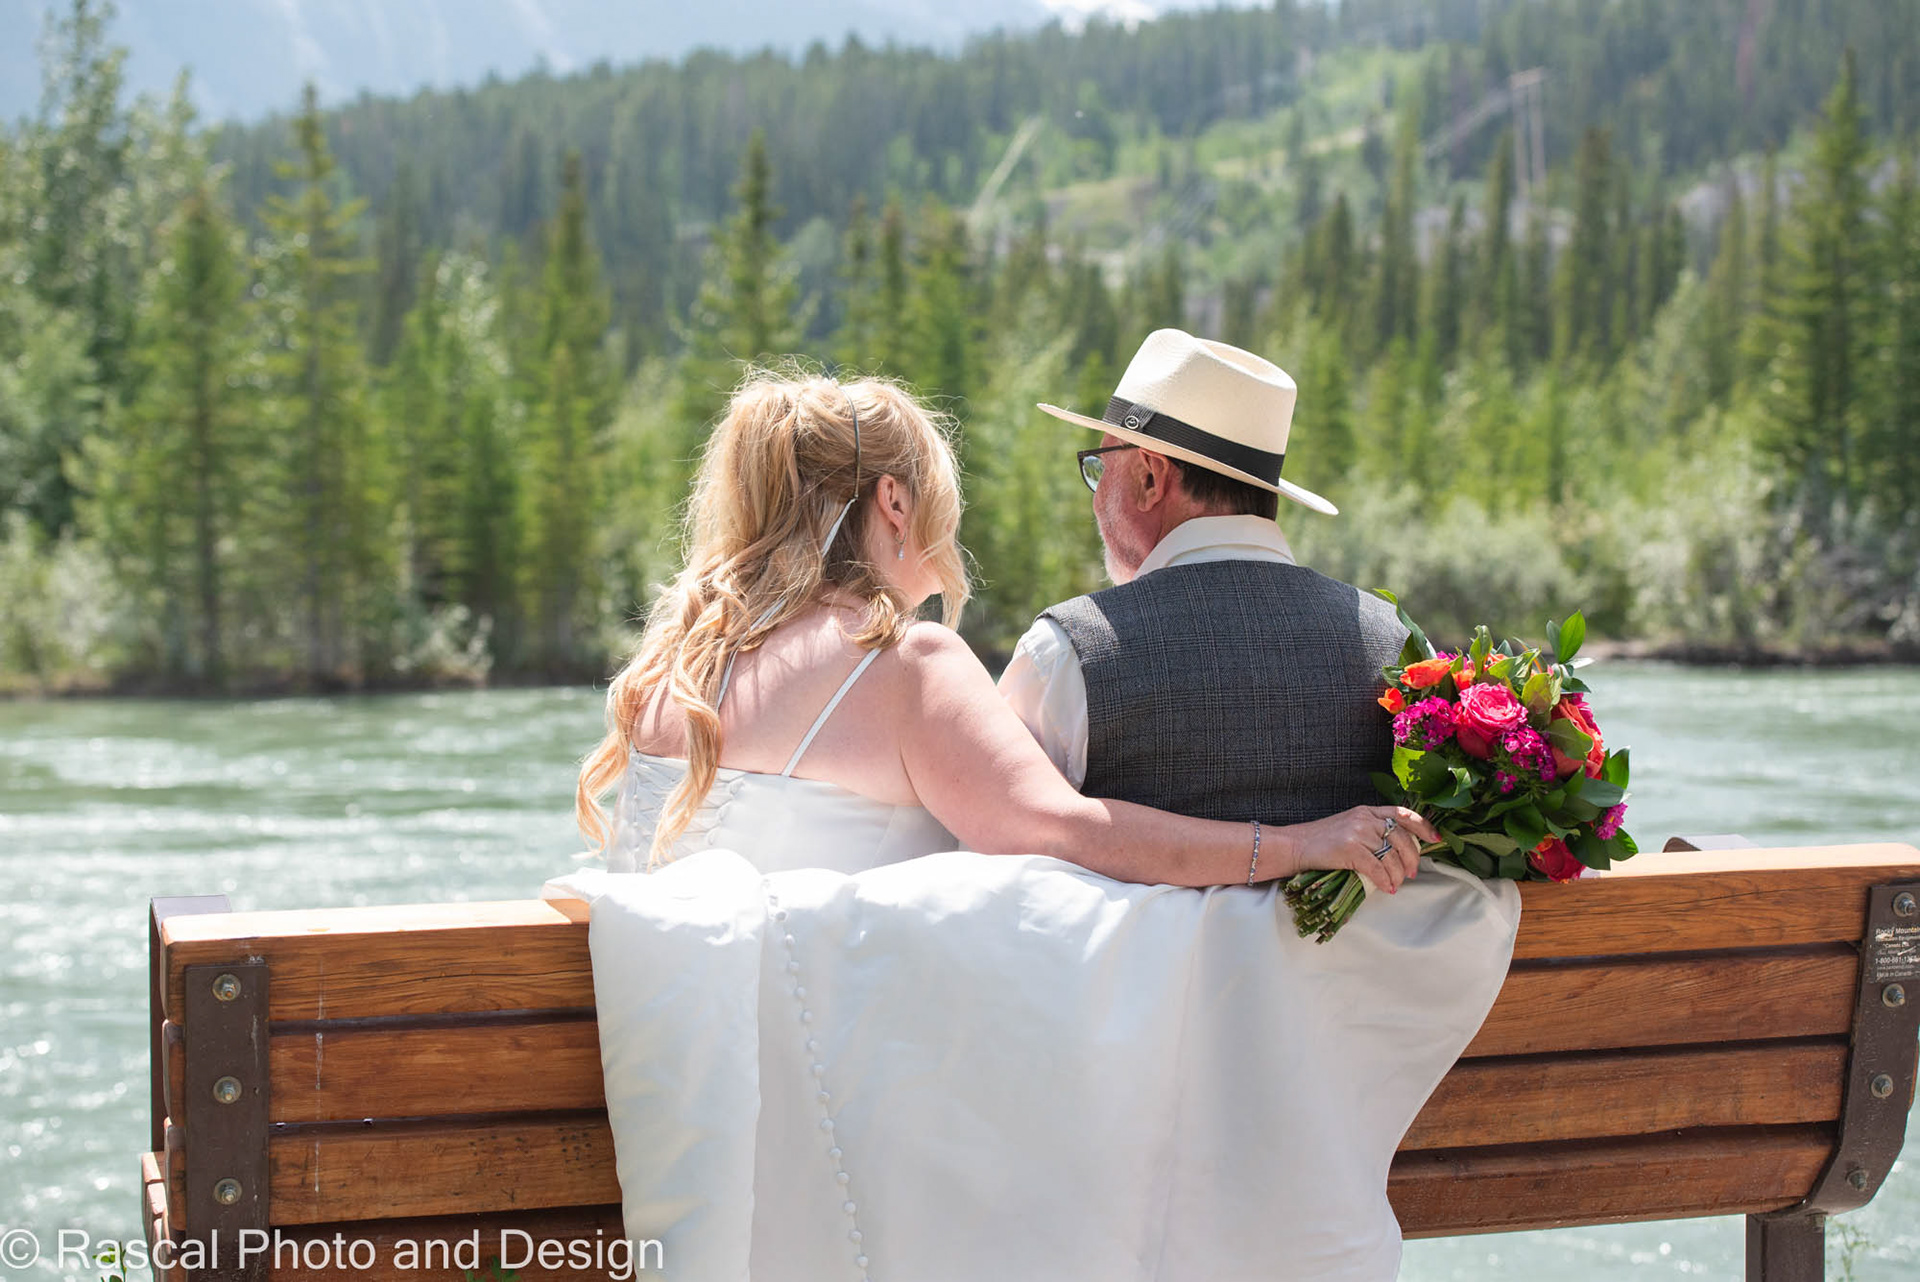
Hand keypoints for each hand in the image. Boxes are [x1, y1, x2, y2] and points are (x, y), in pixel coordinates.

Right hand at [1276, 805, 1434, 893]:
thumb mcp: (1350, 826)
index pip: (1403, 814)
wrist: (1296, 845)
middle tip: (1411, 873)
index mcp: (1367, 811)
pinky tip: (1387, 889)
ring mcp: (1357, 833)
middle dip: (1412, 858)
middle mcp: (1365, 818)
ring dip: (1397, 874)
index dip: (1423, 826)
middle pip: (1401, 838)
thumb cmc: (1322, 841)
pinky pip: (1376, 868)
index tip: (1435, 839)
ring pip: (1391, 856)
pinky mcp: (1349, 849)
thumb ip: (1372, 831)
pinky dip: (1385, 881)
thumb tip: (1399, 851)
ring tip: (1395, 883)